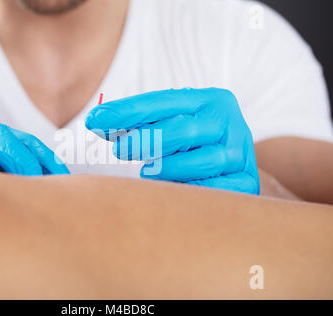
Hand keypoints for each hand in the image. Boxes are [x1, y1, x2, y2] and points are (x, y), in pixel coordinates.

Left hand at [85, 88, 259, 193]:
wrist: (235, 166)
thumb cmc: (193, 143)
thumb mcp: (173, 124)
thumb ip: (142, 122)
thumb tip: (97, 122)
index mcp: (211, 100)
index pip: (163, 102)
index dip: (127, 111)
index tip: (95, 120)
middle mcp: (230, 123)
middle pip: (182, 130)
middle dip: (144, 140)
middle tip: (119, 149)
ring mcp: (240, 153)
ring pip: (196, 162)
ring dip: (165, 168)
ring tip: (147, 171)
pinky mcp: (246, 182)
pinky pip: (210, 190)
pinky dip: (187, 188)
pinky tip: (173, 186)